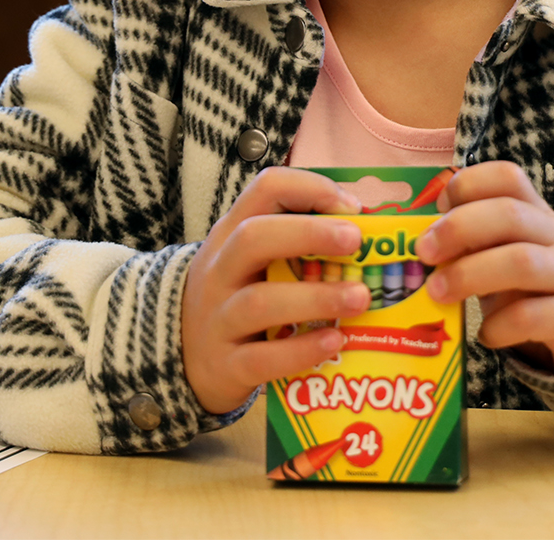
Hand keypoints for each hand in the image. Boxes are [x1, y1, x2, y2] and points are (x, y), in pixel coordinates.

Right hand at [182, 167, 371, 414]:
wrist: (183, 355)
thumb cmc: (237, 296)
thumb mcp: (251, 259)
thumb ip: (295, 242)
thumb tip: (369, 232)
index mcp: (232, 233)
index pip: (264, 189)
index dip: (310, 188)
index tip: (352, 207)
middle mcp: (221, 270)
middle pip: (253, 238)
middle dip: (308, 234)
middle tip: (355, 240)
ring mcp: (219, 319)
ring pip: (258, 302)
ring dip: (315, 297)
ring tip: (360, 298)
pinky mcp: (226, 365)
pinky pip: (261, 358)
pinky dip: (301, 350)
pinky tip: (335, 342)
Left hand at [413, 161, 553, 374]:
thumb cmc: (531, 286)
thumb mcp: (505, 254)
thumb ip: (473, 242)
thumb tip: (419, 239)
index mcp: (535, 213)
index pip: (508, 177)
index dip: (468, 184)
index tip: (437, 207)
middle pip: (509, 215)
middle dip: (458, 229)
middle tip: (423, 252)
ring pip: (521, 262)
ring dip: (469, 275)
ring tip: (438, 292)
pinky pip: (531, 316)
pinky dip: (499, 326)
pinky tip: (484, 335)